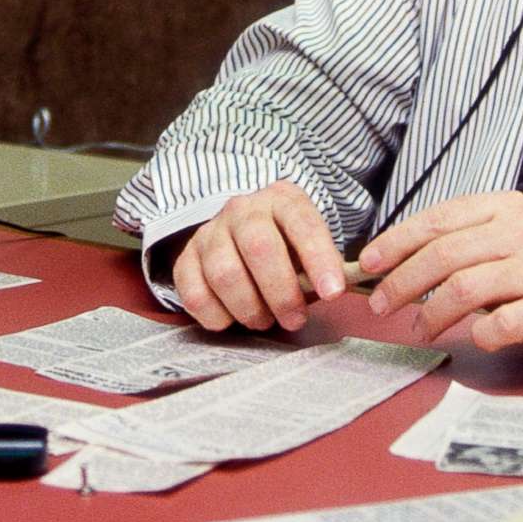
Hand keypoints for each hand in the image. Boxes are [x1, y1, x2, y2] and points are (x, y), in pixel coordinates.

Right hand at [172, 180, 346, 333]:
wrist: (238, 233)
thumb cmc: (284, 247)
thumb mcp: (307, 245)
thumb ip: (323, 265)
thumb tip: (337, 291)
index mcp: (281, 200)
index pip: (302, 224)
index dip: (319, 258)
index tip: (333, 292)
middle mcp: (242, 210)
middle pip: (259, 247)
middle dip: (281, 292)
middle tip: (294, 320)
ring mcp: (209, 232)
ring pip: (224, 273)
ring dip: (249, 308)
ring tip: (263, 321)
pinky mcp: (185, 258)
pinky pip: (194, 293)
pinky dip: (215, 315)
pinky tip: (231, 319)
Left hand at [357, 192, 522, 365]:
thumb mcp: (503, 238)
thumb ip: (459, 242)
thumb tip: (391, 261)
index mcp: (503, 208)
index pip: (437, 220)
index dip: (396, 242)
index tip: (367, 264)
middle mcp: (521, 233)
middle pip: (444, 255)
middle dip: (403, 281)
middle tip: (380, 305)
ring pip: (466, 288)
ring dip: (432, 313)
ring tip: (419, 329)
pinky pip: (503, 324)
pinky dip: (480, 334)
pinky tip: (474, 338)